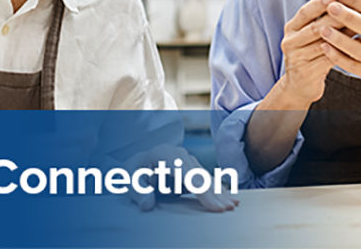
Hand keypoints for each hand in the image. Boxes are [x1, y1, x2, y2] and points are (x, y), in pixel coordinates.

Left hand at [123, 144, 238, 212]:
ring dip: (219, 192)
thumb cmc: (133, 172)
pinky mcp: (193, 168)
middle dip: (212, 191)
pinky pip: (207, 180)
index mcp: (163, 153)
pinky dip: (218, 190)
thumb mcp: (128, 180)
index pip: (183, 169)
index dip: (197, 185)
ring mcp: (188, 160)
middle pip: (198, 174)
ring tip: (232, 205)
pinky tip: (229, 199)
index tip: (209, 199)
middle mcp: (179, 154)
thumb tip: (147, 204)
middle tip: (225, 208)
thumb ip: (137, 192)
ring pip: (206, 177)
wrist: (138, 164)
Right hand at [278, 0, 350, 104]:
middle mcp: (290, 42)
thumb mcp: (310, 36)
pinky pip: (328, 60)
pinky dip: (344, 51)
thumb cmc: (310, 55)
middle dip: (335, 17)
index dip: (319, 4)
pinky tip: (357, 44)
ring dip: (343, 34)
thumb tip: (345, 1)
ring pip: (323, 43)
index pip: (305, 12)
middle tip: (353, 9)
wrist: (300, 85)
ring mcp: (296, 58)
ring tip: (360, 26)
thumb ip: (322, 20)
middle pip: (315, 27)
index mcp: (291, 29)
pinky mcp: (305, 72)